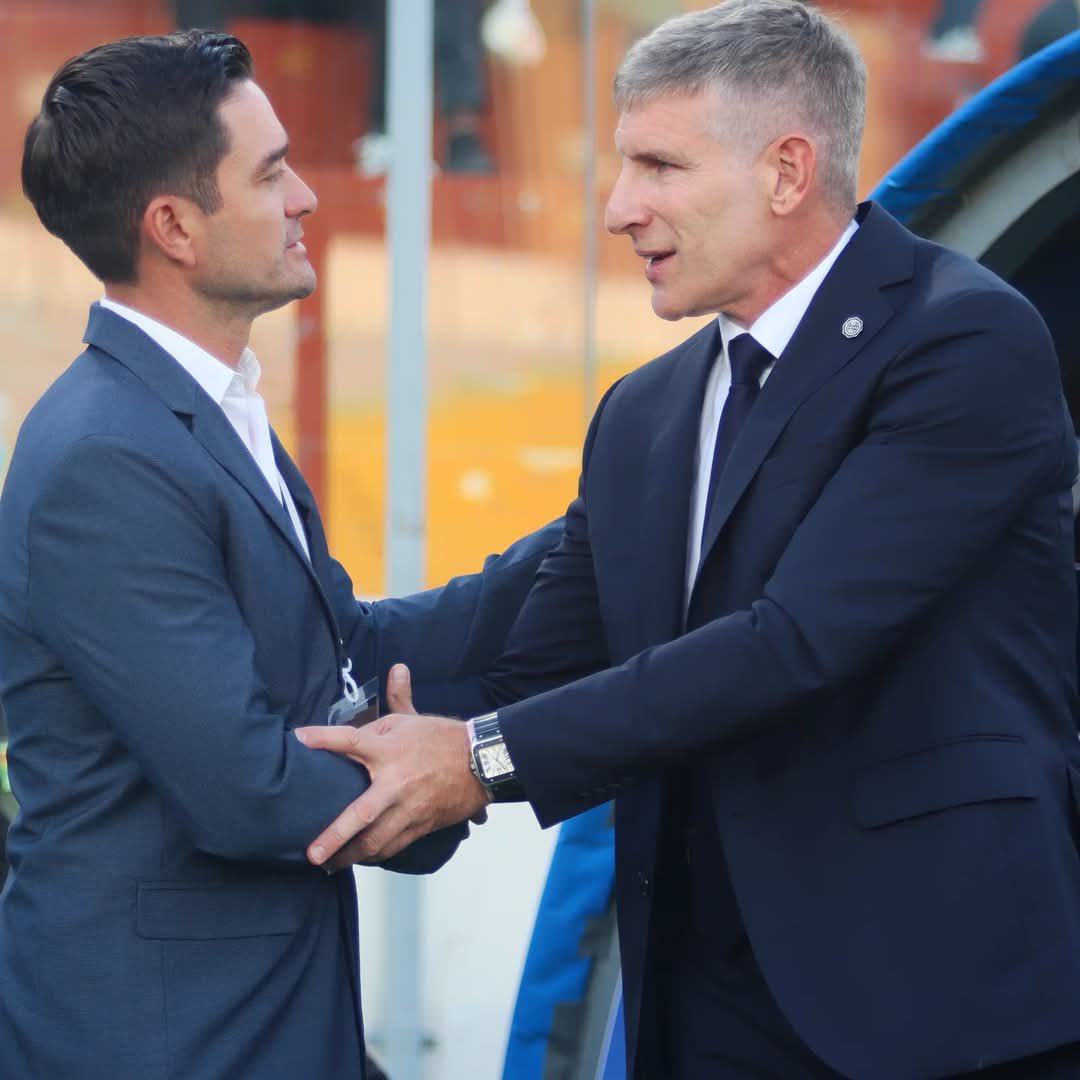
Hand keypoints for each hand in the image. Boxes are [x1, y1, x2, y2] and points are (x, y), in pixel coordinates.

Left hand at [295, 663, 491, 867]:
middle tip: (312, 853)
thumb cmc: (444, 739)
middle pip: (360, 814)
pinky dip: (376, 854)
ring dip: (352, 856)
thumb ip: (398, 698)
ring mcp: (409, 808)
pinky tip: (362, 858)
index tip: (299, 738)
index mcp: (389, 751)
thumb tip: (396, 669)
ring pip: (377, 840)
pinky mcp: (421, 824)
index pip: (351, 741)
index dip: (323, 738)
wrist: (481, 762)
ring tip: (330, 865)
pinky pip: (394, 845)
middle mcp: (395, 782)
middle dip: (335, 836)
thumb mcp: (416, 718)